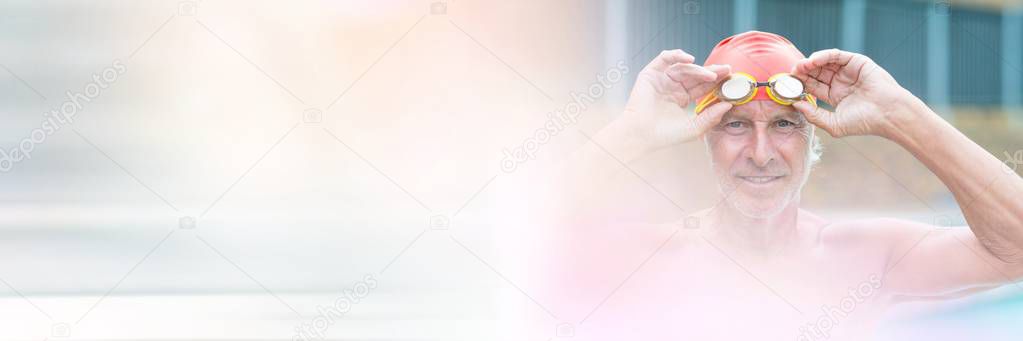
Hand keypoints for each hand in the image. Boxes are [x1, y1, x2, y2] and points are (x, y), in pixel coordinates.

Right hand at [613, 50, 731, 152]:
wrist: (641, 134)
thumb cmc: (664, 135)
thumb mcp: (694, 128)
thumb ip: (711, 117)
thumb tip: (728, 105)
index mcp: (682, 98)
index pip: (702, 86)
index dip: (716, 82)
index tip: (731, 80)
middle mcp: (673, 86)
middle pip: (696, 74)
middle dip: (712, 71)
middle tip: (727, 70)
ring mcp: (662, 79)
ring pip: (684, 67)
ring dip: (698, 68)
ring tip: (711, 74)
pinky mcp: (651, 73)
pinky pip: (665, 58)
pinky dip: (677, 55)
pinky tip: (690, 59)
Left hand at [790, 49, 920, 137]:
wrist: (888, 114)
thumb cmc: (865, 122)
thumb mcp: (833, 123)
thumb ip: (813, 115)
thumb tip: (795, 104)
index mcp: (835, 96)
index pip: (813, 87)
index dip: (800, 85)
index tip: (787, 86)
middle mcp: (841, 82)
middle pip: (816, 73)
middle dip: (802, 72)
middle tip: (790, 74)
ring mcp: (849, 71)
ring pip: (824, 63)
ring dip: (810, 63)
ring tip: (800, 66)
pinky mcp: (857, 62)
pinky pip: (836, 55)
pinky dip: (823, 55)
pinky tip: (813, 61)